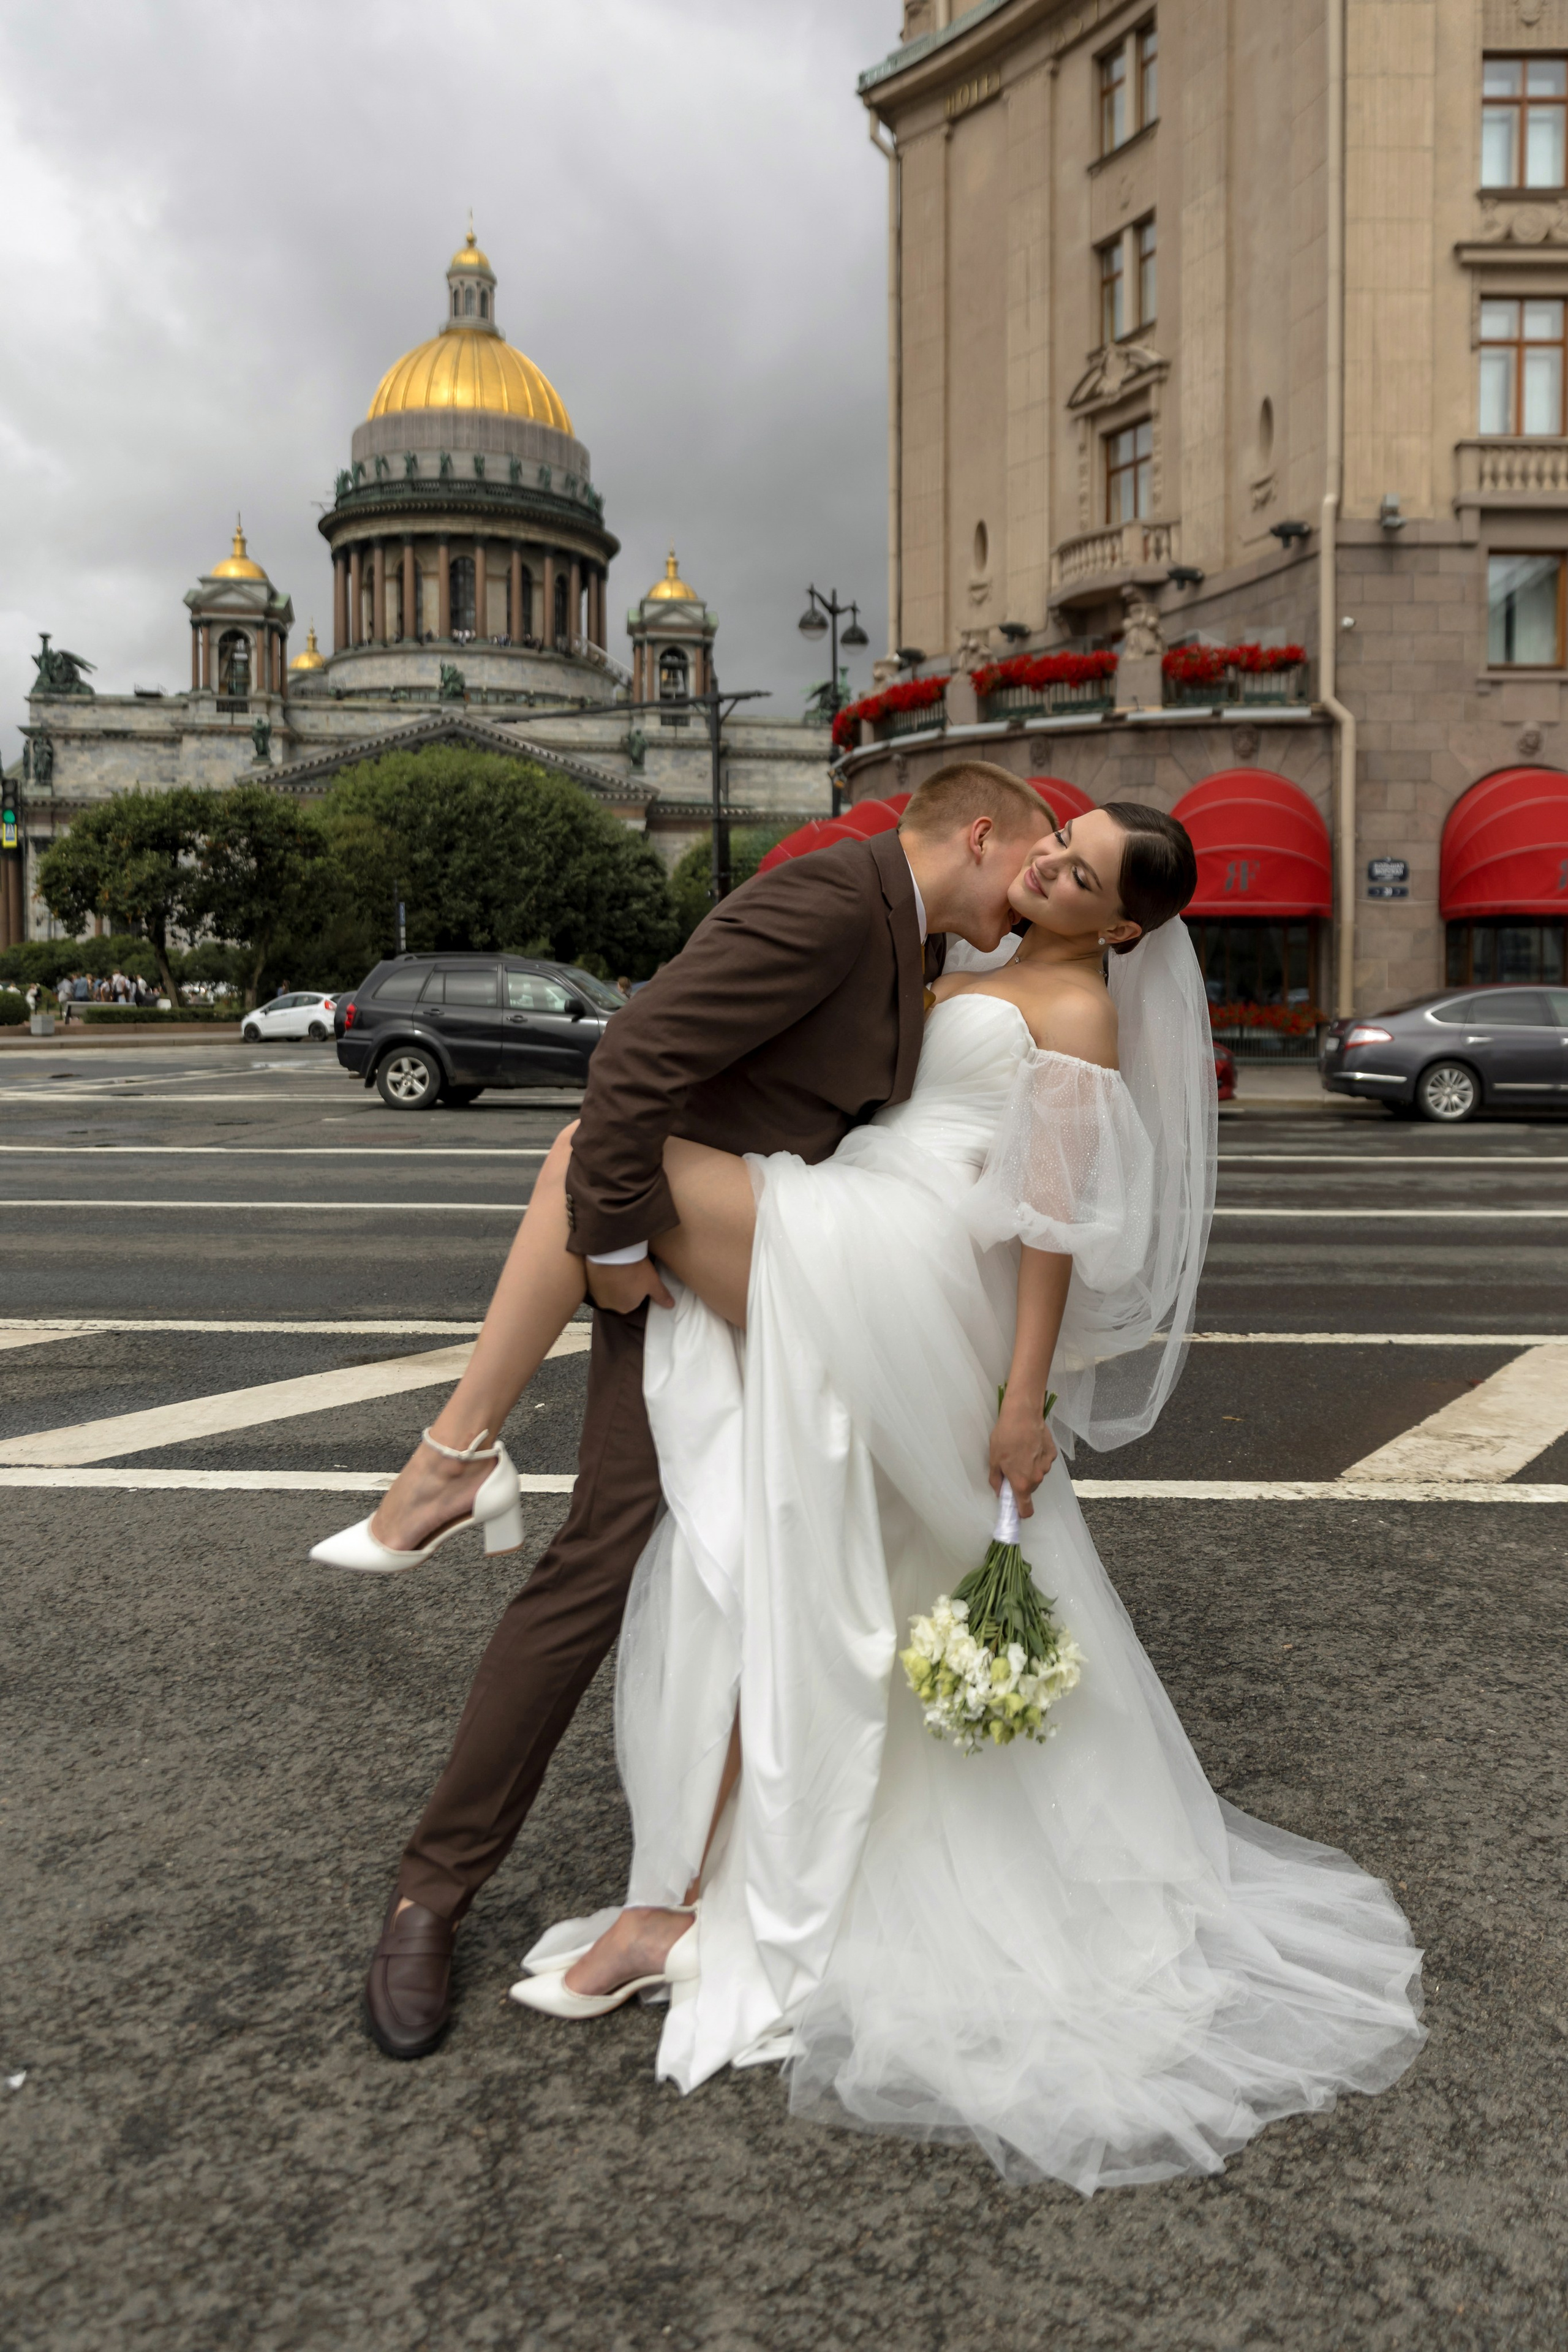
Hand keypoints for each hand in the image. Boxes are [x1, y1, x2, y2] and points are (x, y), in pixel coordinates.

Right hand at [585, 1255, 675, 1314]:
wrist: (612, 1253)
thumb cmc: (636, 1269)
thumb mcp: (653, 1282)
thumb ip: (661, 1295)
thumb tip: (671, 1306)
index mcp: (626, 1308)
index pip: (632, 1301)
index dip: (635, 1288)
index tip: (637, 1276)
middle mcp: (609, 1305)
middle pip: (618, 1296)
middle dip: (622, 1286)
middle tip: (628, 1271)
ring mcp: (597, 1294)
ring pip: (607, 1289)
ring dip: (611, 1281)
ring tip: (617, 1267)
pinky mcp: (588, 1282)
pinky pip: (596, 1282)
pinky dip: (601, 1276)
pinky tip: (607, 1266)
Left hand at [988, 1401, 1057, 1517]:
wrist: (1023, 1415)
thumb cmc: (1005, 1437)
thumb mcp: (994, 1460)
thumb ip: (996, 1480)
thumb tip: (999, 1492)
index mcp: (1022, 1484)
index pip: (1026, 1510)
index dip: (1021, 1511)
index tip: (1015, 1507)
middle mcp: (1037, 1478)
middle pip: (1030, 1489)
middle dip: (1022, 1483)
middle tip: (1011, 1467)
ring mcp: (1047, 1466)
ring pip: (1037, 1474)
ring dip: (1029, 1469)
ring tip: (1020, 1451)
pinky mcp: (1053, 1454)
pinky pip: (1043, 1462)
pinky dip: (1037, 1457)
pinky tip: (1030, 1444)